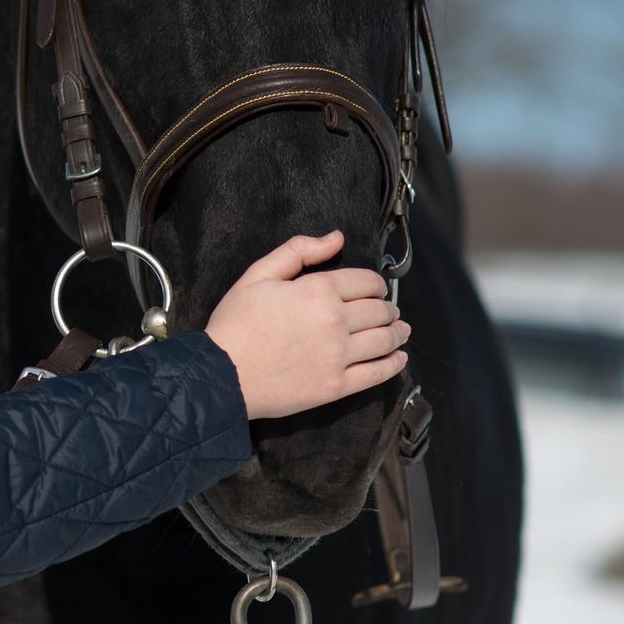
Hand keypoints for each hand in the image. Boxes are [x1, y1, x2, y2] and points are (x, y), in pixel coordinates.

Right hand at [204, 230, 408, 419]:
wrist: (222, 375)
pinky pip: (377, 373)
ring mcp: (338, 356)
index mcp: (318, 290)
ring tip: (402, 330)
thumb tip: (336, 238)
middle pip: (378, 310)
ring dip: (398, 333)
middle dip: (388, 308)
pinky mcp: (336, 386)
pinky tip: (400, 358)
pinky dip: (394, 364)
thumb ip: (299, 250)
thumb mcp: (258, 274)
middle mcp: (335, 321)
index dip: (376, 283)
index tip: (377, 288)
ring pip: (384, 340)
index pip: (365, 282)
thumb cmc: (235, 324)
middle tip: (390, 310)